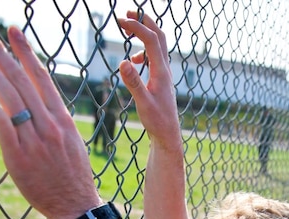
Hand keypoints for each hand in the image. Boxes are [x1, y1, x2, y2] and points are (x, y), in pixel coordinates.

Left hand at [0, 25, 100, 218]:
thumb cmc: (72, 178)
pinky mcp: (19, 155)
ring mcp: (34, 140)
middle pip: (21, 79)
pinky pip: (1, 122)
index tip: (13, 31)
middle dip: (0, 51)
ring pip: (9, 95)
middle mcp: (49, 125)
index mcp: (63, 120)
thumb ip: (54, 122)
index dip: (25, 51)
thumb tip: (39, 104)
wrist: (76, 207)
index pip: (42, 78)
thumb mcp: (72, 143)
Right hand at [117, 13, 181, 151]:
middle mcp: (165, 70)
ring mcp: (165, 75)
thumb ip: (133, 83)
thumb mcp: (142, 103)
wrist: (168, 136)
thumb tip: (123, 62)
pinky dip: (144, 51)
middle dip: (145, 22)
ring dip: (145, 34)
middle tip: (128, 13)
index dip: (137, 27)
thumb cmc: (156, 122)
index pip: (151, 40)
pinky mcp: (162, 81)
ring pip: (158, 46)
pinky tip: (134, 62)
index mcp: (161, 72)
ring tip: (128, 30)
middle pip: (159, 36)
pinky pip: (155, 58)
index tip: (120, 21)